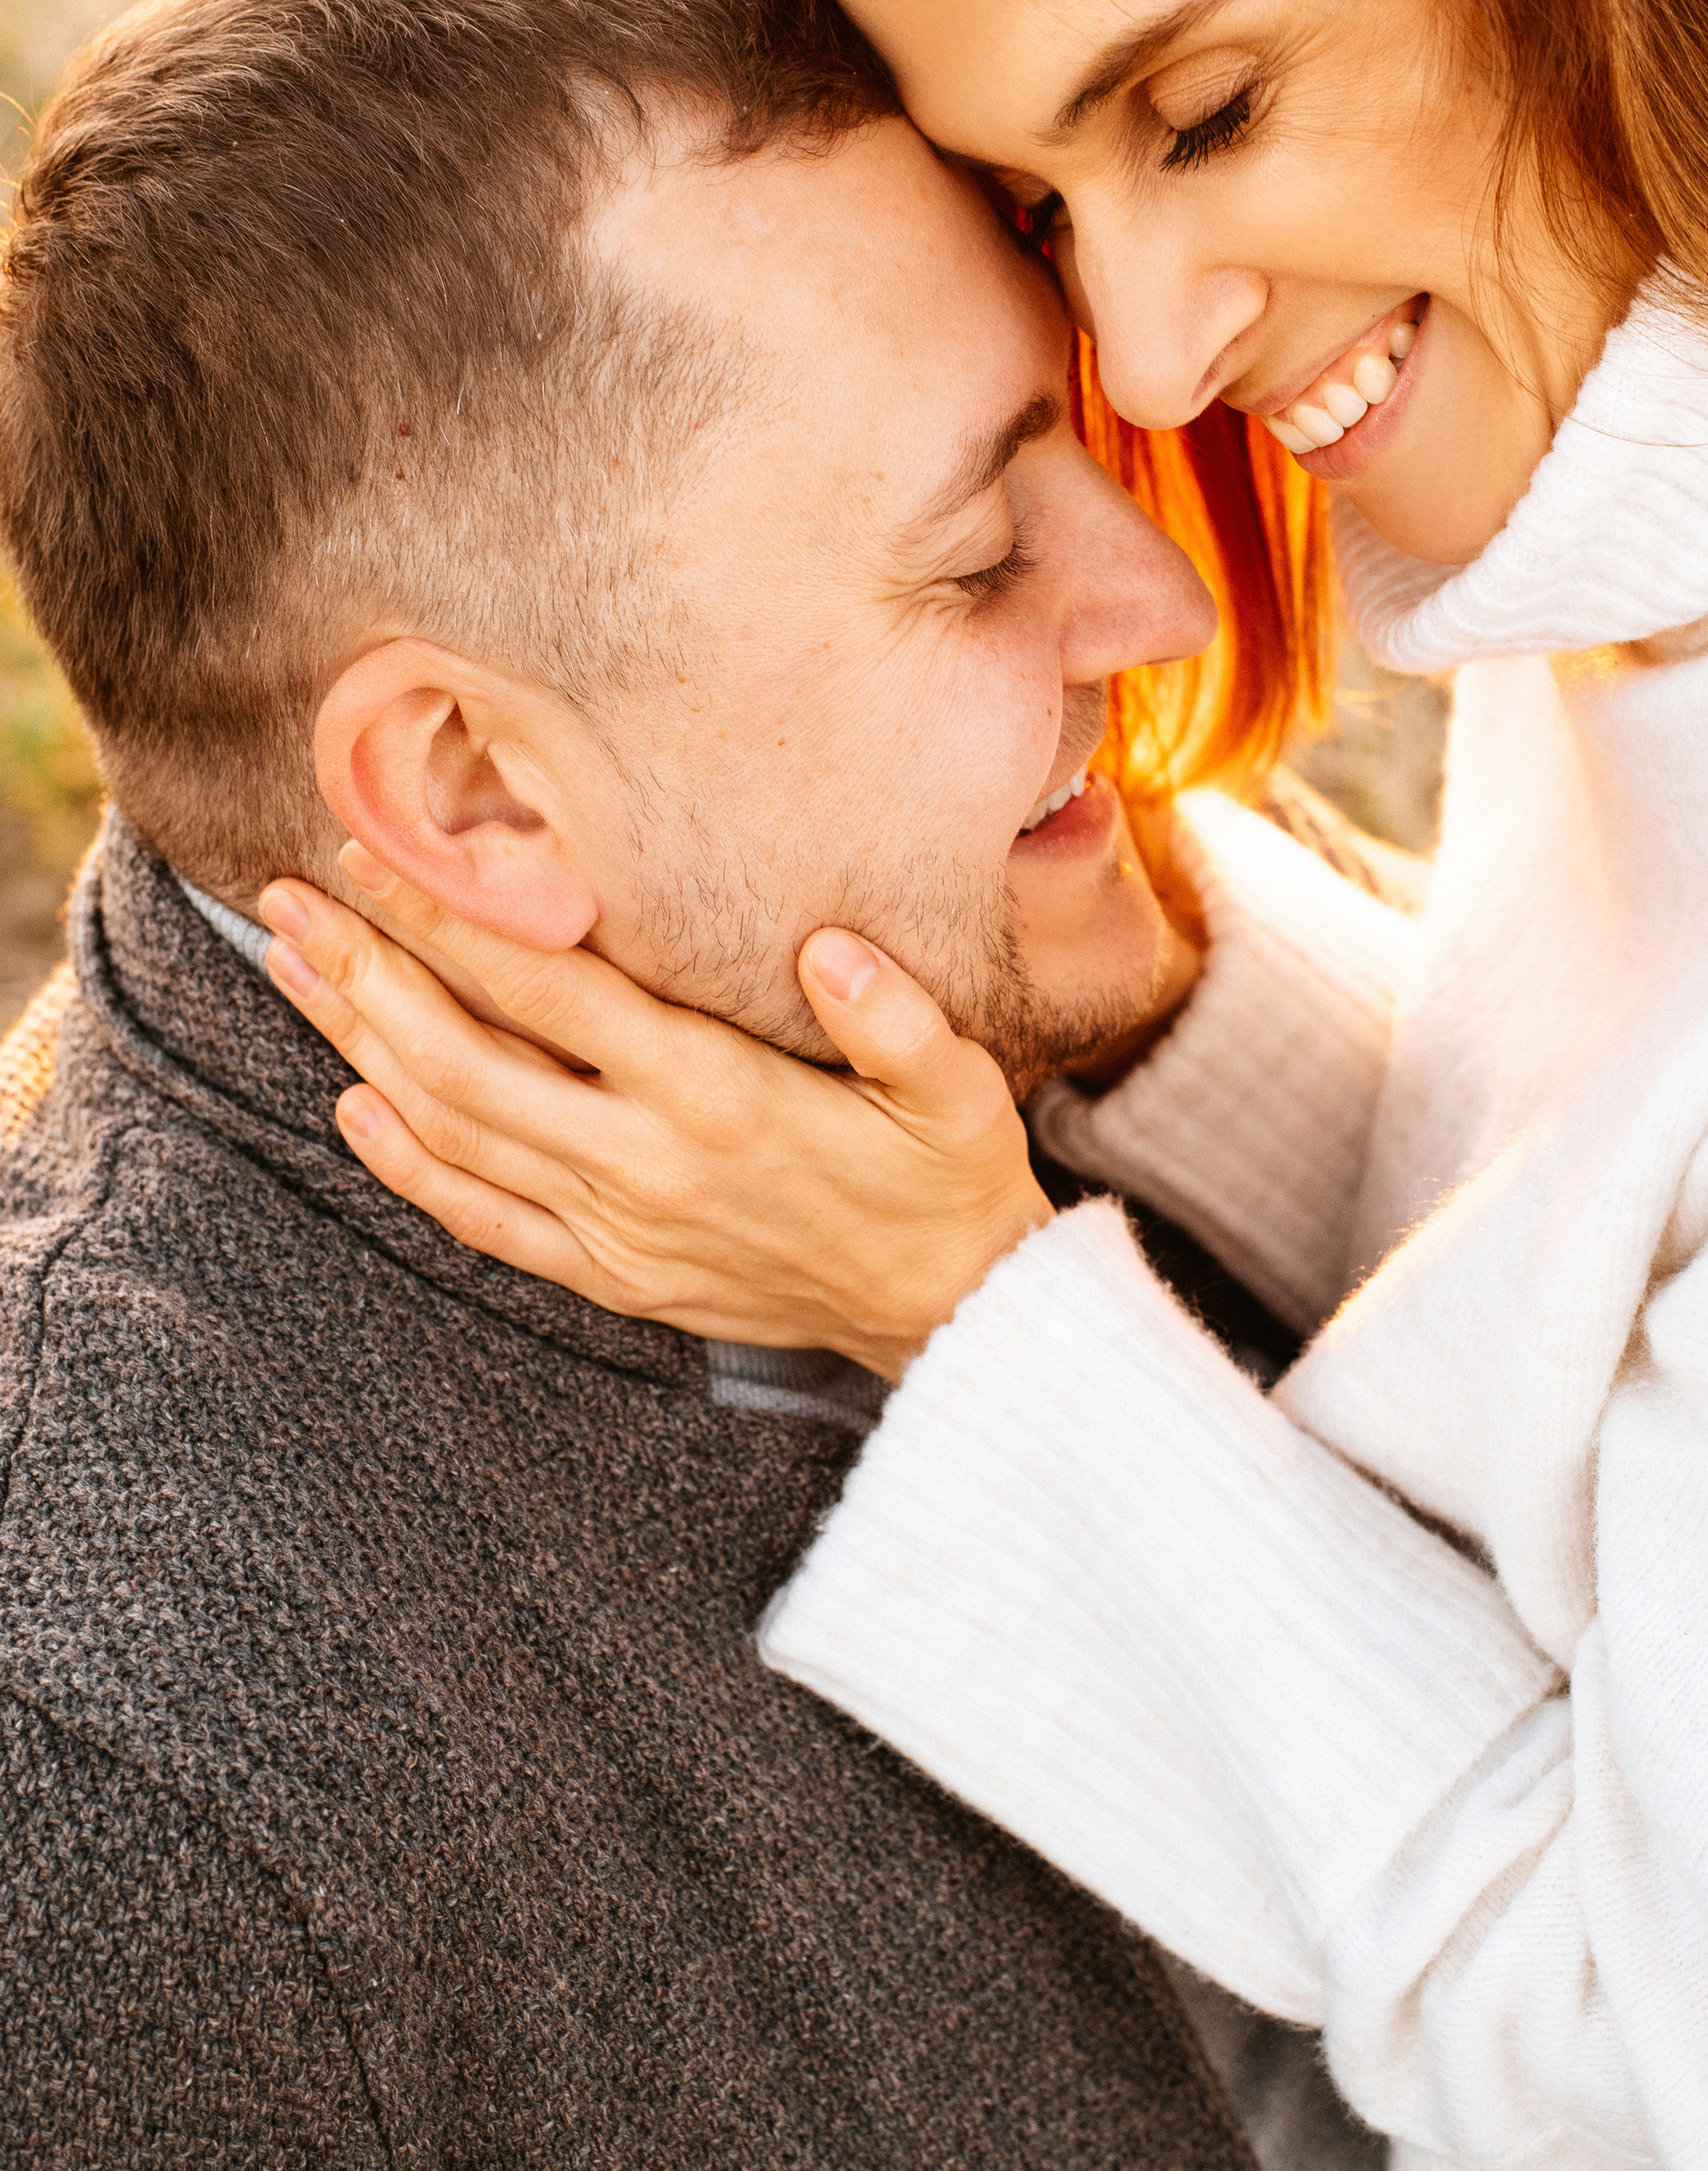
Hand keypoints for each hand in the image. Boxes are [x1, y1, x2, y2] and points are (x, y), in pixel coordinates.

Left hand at [257, 846, 1053, 1380]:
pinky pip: (482, 1220)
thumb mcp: (957, 1090)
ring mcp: (618, 1229)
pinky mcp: (613, 1277)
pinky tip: (354, 1107)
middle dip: (367, 972)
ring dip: (360, 1048)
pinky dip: (408, 1165)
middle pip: (466, 1057)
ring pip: (454, 1130)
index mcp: (717, 1098)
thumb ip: (895, 1019)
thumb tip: (830, 951)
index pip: (551, 994)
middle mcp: (646, 1164)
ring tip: (293, 972)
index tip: (377, 857)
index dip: (452, 922)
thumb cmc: (948, 1178)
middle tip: (287, 901)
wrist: (948, 1314)